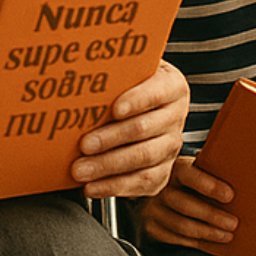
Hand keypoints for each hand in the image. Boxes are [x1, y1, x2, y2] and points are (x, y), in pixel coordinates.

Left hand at [70, 60, 188, 198]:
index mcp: (171, 86)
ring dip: (108, 166)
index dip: (136, 100)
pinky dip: (114, 187)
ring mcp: (171, 146)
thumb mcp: (126, 70)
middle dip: (111, 139)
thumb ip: (112, 69)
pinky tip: (91, 187)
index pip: (156, 92)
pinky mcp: (163, 171)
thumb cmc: (126, 84)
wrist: (140, 106)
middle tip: (83, 145)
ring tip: (80, 170)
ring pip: (143, 160)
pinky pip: (142, 183)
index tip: (114, 109)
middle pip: (144, 130)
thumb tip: (79, 68)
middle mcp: (175, 116)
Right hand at [138, 156, 237, 247]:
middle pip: (182, 202)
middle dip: (210, 215)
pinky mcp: (151, 226)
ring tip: (226, 235)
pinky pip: (172, 238)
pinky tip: (208, 242)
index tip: (229, 196)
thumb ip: (214, 174)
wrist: (165, 191)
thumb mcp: (200, 172)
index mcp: (173, 167)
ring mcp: (152, 207)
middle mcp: (158, 187)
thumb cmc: (192, 182)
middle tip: (233, 223)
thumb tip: (245, 183)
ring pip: (179, 224)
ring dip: (206, 232)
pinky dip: (194, 242)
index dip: (208, 185)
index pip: (187, 173)